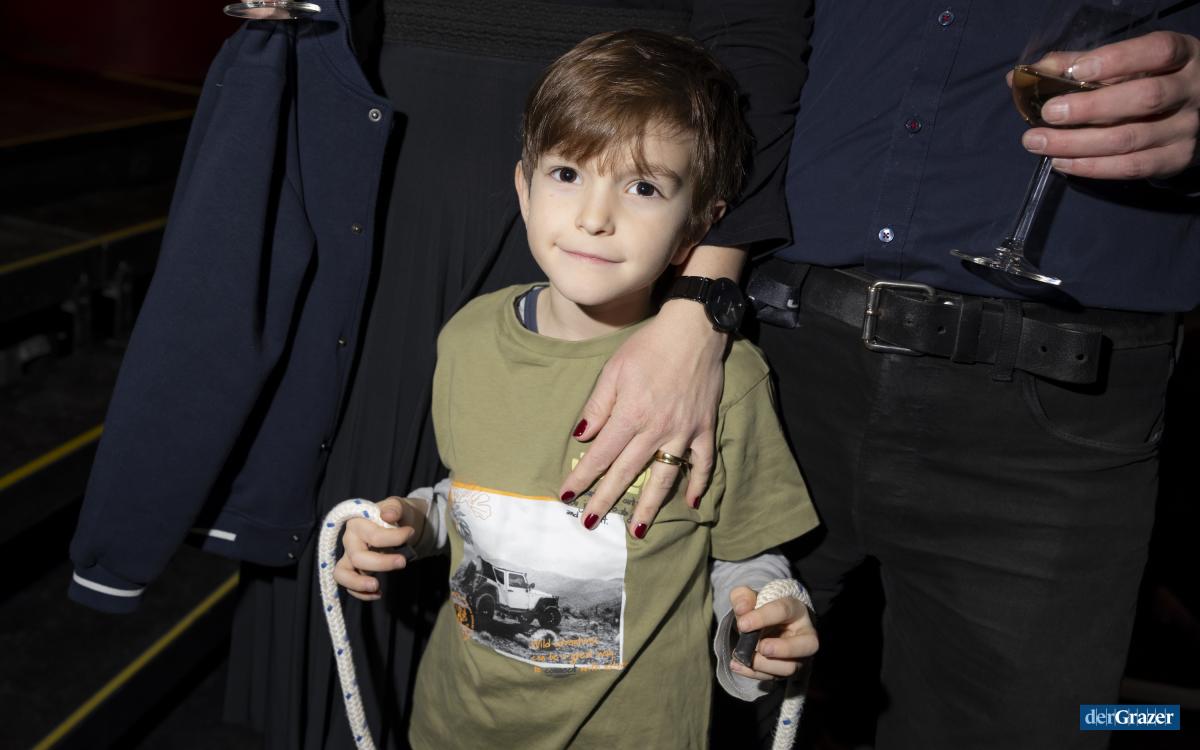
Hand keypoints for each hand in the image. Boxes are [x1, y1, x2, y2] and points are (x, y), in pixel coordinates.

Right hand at [332, 497, 422, 601]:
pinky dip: (361, 593)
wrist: (400, 525)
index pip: (372, 535)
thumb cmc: (397, 515)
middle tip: (403, 562)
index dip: (393, 537)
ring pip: (342, 574)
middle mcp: (349, 541)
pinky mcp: (354, 571)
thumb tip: (387, 515)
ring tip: (377, 586)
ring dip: (358, 583)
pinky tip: (379, 593)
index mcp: (357, 523)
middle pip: (358, 557)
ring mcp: (349, 557)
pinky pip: (350, 586)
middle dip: (381, 563)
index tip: (410, 533)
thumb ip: (394, 508)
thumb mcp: (399, 506)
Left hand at [559, 298, 725, 536]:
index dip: (582, 477)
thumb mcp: (614, 369)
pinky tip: (690, 502)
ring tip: (636, 530)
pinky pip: (702, 462)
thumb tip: (583, 435)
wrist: (694, 330)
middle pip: (627, 473)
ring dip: (649, 506)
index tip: (567, 495)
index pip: (600, 455)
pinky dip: (697, 483)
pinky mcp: (704, 428)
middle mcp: (656, 430)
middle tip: (590, 522)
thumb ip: (598, 405)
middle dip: (606, 500)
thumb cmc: (649, 346)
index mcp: (630, 415)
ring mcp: (683, 432)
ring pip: (664, 477)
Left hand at [727, 585, 818, 680]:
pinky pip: (774, 677)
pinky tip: (737, 665)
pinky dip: (753, 674)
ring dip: (766, 665)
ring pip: (791, 667)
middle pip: (807, 645)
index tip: (742, 624)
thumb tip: (741, 608)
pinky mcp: (787, 670)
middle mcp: (804, 634)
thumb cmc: (761, 611)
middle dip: (783, 648)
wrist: (765, 626)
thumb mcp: (750, 598)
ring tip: (745, 658)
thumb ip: (743, 597)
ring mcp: (798, 656)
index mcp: (796, 609)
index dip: (763, 617)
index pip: (784, 611)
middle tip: (761, 647)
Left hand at [1017, 31, 1199, 179]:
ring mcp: (1187, 127)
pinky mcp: (1176, 158)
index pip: (1157, 52)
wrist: (1197, 113)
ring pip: (1130, 138)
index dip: (1118, 59)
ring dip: (1077, 143)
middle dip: (1090, 108)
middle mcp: (1191, 90)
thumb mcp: (1127, 63)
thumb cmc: (1150, 79)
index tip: (1077, 69)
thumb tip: (1028, 73)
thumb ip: (1081, 62)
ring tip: (1038, 142)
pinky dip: (1091, 167)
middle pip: (1144, 98)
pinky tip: (1061, 162)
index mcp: (1182, 55)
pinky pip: (1131, 167)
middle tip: (1049, 113)